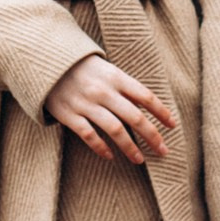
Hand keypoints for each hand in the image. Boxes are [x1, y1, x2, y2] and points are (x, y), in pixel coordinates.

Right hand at [45, 55, 176, 164]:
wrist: (47, 61)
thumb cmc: (83, 67)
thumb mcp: (107, 70)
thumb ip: (125, 87)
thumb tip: (148, 107)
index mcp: (115, 77)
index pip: (145, 96)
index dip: (161, 112)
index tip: (172, 126)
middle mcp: (103, 91)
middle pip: (134, 117)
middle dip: (152, 136)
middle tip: (162, 151)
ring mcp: (86, 103)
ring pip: (115, 130)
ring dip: (130, 147)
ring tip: (139, 159)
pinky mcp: (69, 115)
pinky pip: (89, 135)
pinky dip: (101, 148)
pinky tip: (110, 156)